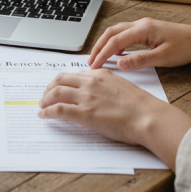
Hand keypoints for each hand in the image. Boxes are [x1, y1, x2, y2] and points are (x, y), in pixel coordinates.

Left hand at [38, 69, 190, 170]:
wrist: (148, 117)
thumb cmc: (141, 107)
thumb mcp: (122, 88)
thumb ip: (107, 87)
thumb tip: (98, 96)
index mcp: (101, 74)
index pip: (75, 74)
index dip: (63, 82)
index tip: (58, 88)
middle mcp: (91, 82)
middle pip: (61, 79)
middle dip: (49, 88)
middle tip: (45, 96)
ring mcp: (86, 97)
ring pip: (56, 92)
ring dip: (45, 99)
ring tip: (42, 106)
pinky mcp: (84, 113)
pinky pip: (58, 109)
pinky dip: (47, 111)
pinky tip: (43, 115)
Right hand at [88, 18, 190, 69]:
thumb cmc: (186, 47)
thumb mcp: (163, 58)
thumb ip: (140, 60)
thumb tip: (119, 63)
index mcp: (143, 29)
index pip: (115, 41)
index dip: (102, 53)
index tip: (94, 65)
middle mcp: (141, 24)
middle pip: (111, 32)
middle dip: (99, 46)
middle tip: (90, 61)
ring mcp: (143, 25)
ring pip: (117, 31)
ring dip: (106, 43)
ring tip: (99, 57)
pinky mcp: (147, 30)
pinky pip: (125, 33)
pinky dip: (116, 42)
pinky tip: (116, 53)